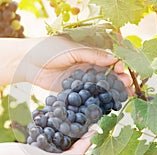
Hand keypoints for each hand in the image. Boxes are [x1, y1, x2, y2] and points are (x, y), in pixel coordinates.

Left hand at [17, 36, 132, 92]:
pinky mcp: (73, 89)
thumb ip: (92, 54)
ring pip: (100, 84)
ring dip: (112, 90)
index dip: (118, 64)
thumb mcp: (72, 49)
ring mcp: (80, 78)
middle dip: (119, 79)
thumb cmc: (48, 49)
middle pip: (107, 73)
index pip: (108, 58)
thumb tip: (115, 58)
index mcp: (88, 52)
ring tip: (123, 95)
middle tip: (128, 86)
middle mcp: (86, 65)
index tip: (124, 70)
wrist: (27, 62)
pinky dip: (98, 98)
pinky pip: (87, 94)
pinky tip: (107, 103)